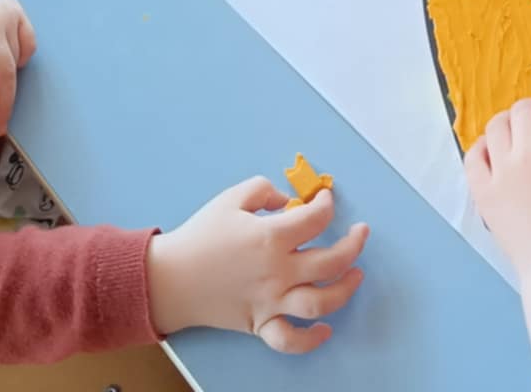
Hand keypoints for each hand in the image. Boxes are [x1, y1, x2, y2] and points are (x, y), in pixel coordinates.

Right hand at [147, 180, 368, 353]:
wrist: (169, 278)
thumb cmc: (200, 236)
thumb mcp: (231, 199)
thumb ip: (265, 191)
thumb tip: (290, 201)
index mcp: (271, 237)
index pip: (316, 219)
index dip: (327, 205)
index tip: (325, 200)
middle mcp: (278, 271)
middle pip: (332, 261)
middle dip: (354, 245)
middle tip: (361, 234)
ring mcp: (271, 301)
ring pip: (321, 301)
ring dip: (345, 289)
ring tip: (356, 275)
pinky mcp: (260, 324)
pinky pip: (290, 339)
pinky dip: (311, 339)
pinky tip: (324, 328)